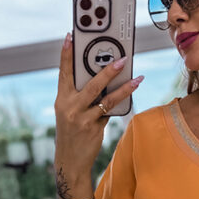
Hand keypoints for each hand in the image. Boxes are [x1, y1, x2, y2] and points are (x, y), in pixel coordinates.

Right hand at [53, 32, 143, 179]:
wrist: (70, 161)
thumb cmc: (72, 133)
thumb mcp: (69, 113)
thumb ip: (81, 97)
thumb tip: (103, 81)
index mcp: (62, 100)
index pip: (64, 73)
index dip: (66, 54)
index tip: (70, 37)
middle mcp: (70, 107)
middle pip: (91, 84)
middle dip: (108, 71)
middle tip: (122, 59)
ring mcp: (82, 119)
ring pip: (106, 99)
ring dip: (124, 88)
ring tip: (137, 78)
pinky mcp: (94, 129)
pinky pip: (111, 112)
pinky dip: (121, 103)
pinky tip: (131, 94)